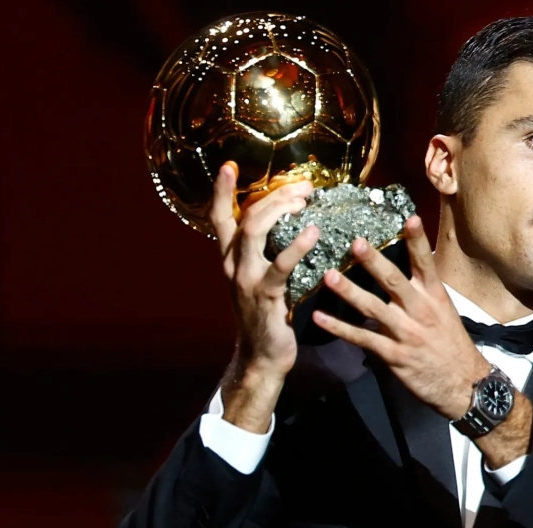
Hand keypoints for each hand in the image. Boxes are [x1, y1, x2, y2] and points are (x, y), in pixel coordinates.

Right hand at [209, 162, 319, 431]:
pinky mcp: (264, 296)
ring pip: (255, 232)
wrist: (262, 356)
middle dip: (274, 195)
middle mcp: (232, 265)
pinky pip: (279, 266)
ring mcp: (245, 280)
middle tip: (303, 186)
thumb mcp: (261, 279)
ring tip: (305, 200)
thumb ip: (268, 254)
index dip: (222, 191)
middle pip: (246, 216)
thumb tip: (295, 223)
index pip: (220, 218)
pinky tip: (313, 233)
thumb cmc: (268, 315)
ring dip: (281, 210)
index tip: (229, 165)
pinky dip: (296, 246)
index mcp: (230, 258)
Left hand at [311, 216, 488, 419]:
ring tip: (328, 276)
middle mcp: (420, 311)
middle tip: (355, 242)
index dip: (417, 240)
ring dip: (349, 292)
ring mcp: (406, 333)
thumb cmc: (452, 345)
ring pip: (374, 308)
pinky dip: (339, 328)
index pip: (426, 263)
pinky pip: (363, 339)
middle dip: (374, 261)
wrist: (464, 384)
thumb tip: (402, 271)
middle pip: (394, 281)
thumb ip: (422, 292)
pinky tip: (320, 318)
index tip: (410, 218)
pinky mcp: (394, 355)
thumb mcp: (444, 312)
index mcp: (435, 296)